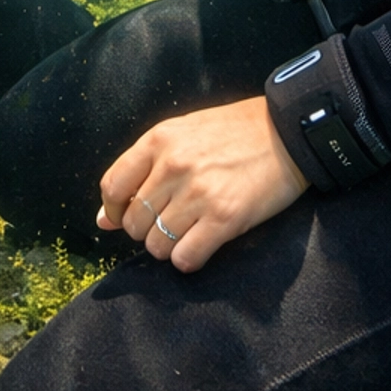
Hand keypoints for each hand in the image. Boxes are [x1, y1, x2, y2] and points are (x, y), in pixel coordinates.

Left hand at [96, 97, 307, 272]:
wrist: (286, 131)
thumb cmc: (233, 132)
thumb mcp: (182, 134)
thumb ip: (142, 170)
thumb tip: (104, 219)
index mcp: (159, 140)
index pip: (112, 187)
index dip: (115, 210)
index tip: (127, 217)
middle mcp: (173, 166)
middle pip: (133, 222)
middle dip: (147, 230)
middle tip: (170, 220)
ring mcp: (198, 193)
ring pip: (156, 245)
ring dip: (169, 246)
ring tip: (190, 230)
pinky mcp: (224, 219)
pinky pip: (185, 258)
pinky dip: (189, 259)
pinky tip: (203, 243)